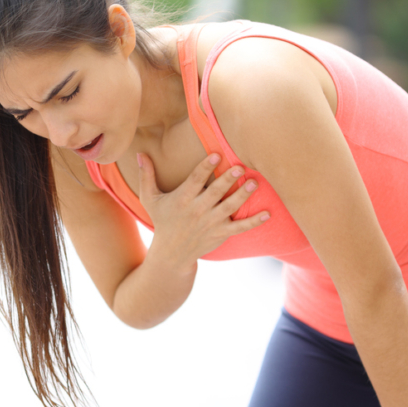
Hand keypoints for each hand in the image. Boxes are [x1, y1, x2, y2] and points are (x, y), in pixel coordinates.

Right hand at [137, 152, 268, 267]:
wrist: (171, 253)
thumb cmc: (162, 221)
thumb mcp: (150, 199)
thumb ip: (146, 175)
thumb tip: (140, 153)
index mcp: (181, 199)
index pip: (195, 180)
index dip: (205, 168)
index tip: (216, 155)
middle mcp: (197, 211)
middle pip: (215, 193)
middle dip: (227, 180)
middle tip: (240, 167)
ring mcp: (210, 223)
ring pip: (229, 208)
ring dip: (242, 196)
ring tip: (254, 182)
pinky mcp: (221, 234)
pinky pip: (240, 228)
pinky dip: (254, 222)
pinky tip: (267, 214)